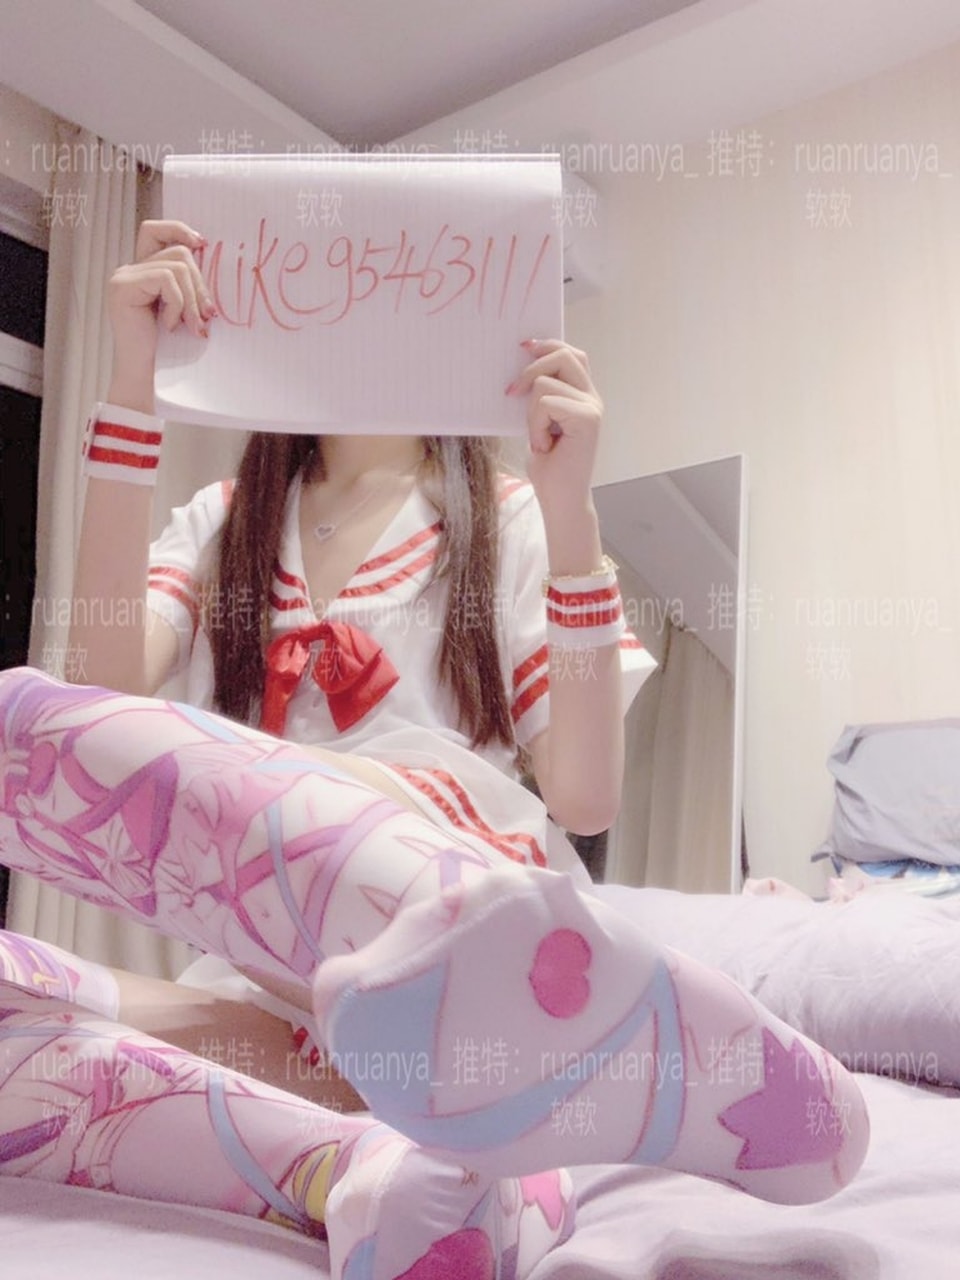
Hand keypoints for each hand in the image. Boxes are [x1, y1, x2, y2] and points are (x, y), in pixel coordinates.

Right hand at [107, 220, 215, 409]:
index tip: (203, 243)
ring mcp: (124, 276)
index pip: (157, 230)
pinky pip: (165, 279)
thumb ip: (188, 283)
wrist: (148, 376)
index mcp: (144, 270)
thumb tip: (210, 256)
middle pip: (178, 252)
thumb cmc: (169, 348)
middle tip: (208, 315)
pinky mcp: (123, 286)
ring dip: (191, 299)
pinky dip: (176, 303)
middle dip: (200, 284)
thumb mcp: (184, 308)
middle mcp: (130, 269)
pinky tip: (170, 325)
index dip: (179, 229)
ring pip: (176, 266)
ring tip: (192, 325)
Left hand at [507, 339, 602, 517]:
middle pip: (564, 356)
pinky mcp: (587, 419)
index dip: (548, 345)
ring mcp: (592, 407)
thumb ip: (540, 398)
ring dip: (531, 412)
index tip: (523, 347)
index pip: (572, 355)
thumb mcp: (539, 425)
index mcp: (583, 397)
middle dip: (532, 369)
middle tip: (512, 392)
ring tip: (539, 438)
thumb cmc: (549, 470)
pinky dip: (535, 425)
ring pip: (546, 383)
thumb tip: (520, 372)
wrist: (561, 501)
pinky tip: (544, 446)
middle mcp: (592, 399)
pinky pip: (545, 403)